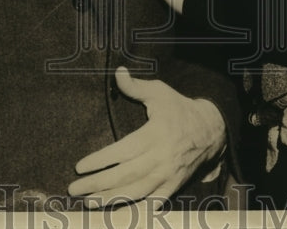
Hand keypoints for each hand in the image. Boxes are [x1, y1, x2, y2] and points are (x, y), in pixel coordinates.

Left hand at [68, 67, 225, 207]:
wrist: (211, 129)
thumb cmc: (180, 109)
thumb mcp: (160, 92)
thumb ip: (136, 87)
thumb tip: (118, 72)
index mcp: (155, 134)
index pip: (122, 151)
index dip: (100, 160)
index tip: (80, 166)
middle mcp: (161, 158)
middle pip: (125, 176)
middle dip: (97, 184)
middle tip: (74, 189)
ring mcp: (168, 175)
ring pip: (136, 193)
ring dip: (111, 200)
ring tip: (89, 203)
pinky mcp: (174, 186)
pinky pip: (153, 203)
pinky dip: (136, 210)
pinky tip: (118, 214)